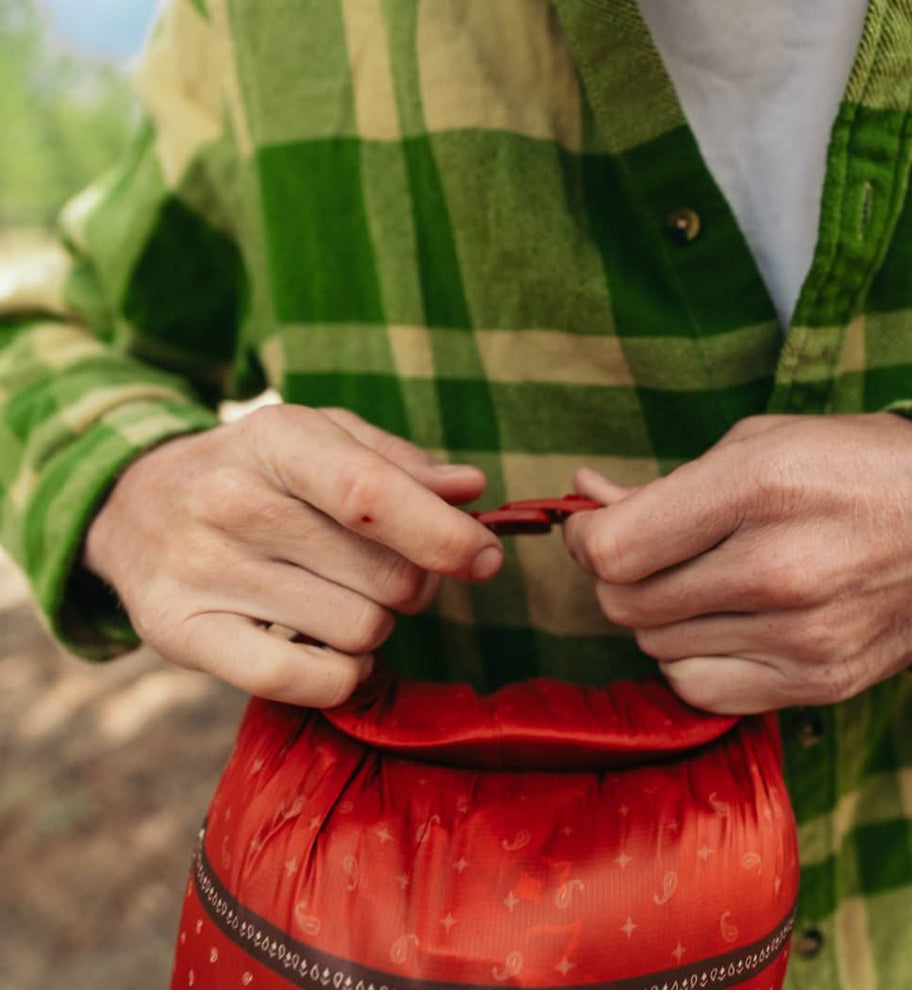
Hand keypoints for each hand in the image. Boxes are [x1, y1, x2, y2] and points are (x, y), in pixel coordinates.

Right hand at [83, 405, 502, 706]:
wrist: (132, 506)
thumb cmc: (254, 472)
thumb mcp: (320, 441)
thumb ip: (398, 463)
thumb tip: (469, 490)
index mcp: (277, 439)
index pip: (371, 495)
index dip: (444, 535)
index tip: (487, 559)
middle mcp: (233, 501)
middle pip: (385, 578)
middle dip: (413, 584)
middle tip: (385, 571)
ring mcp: (204, 571)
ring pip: (359, 631)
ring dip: (374, 625)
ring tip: (337, 597)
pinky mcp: (183, 633)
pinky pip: (307, 680)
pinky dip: (343, 674)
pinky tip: (329, 647)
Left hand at [564, 413, 911, 713]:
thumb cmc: (847, 467)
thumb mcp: (754, 443)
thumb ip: (660, 483)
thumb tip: (583, 496)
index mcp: (759, 488)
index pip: (616, 547)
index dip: (583, 538)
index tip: (589, 525)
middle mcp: (780, 570)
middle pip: (627, 603)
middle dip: (612, 574)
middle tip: (638, 549)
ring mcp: (803, 637)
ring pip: (655, 647)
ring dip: (652, 614)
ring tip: (689, 579)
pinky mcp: (818, 682)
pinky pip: (699, 688)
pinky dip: (685, 658)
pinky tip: (712, 624)